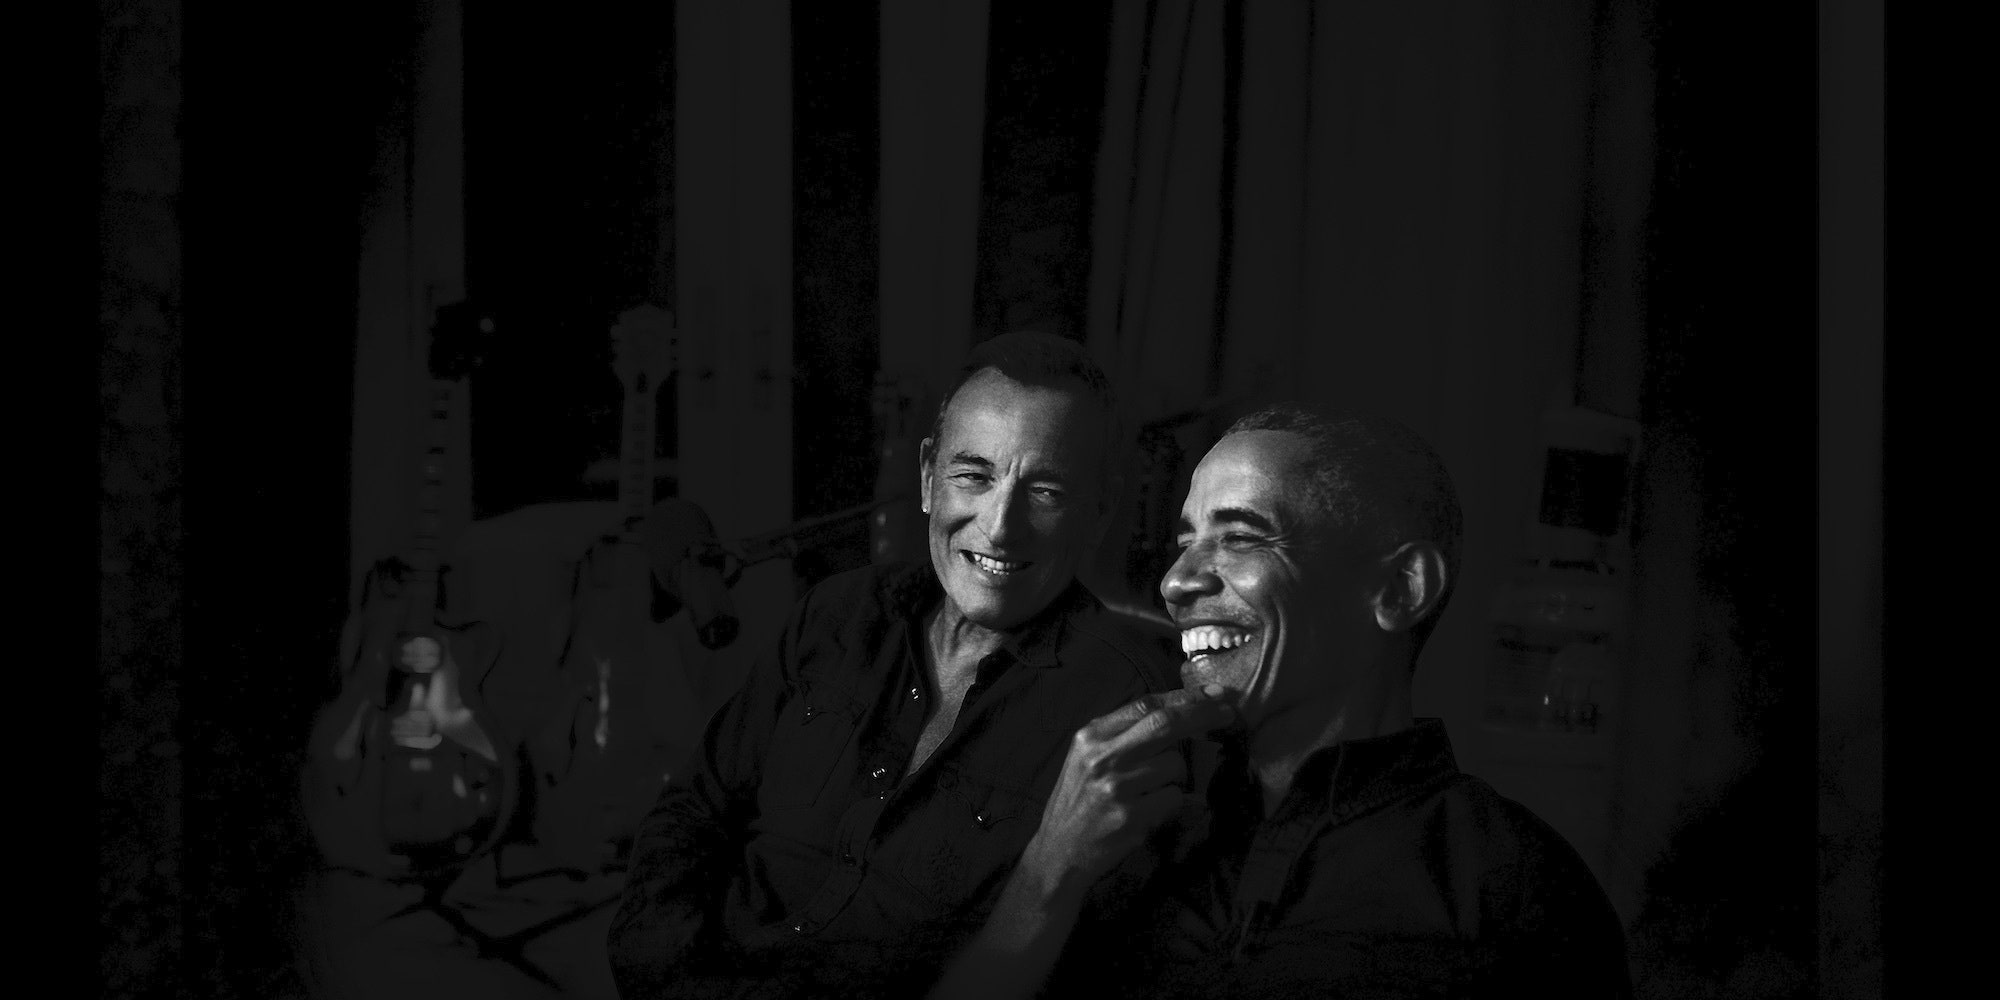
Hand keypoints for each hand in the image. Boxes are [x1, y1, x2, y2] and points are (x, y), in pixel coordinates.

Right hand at [1016, 686, 1236, 900]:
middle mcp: (1102, 756)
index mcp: (1091, 736)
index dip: (1185, 697)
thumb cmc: (1081, 801)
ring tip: (1151, 792)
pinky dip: (1172, 803)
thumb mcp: (1088, 758)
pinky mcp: (1130, 816)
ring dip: (1177, 777)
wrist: (1058, 852)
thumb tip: (1179, 710)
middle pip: (1165, 724)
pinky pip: (1174, 798)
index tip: (1214, 694)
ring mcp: (1116, 787)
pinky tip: (1149, 812)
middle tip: (1229, 713)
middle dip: (1202, 714)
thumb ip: (1124, 734)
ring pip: (1176, 765)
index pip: (1145, 705)